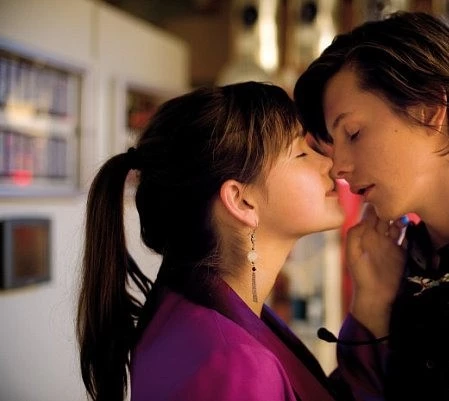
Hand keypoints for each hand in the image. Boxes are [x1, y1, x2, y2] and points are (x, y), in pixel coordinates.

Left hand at [346, 204, 405, 335]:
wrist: (375, 294)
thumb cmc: (360, 275)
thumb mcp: (352, 254)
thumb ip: (354, 235)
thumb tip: (363, 220)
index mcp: (363, 235)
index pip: (368, 215)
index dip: (373, 207)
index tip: (378, 202)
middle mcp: (376, 237)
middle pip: (383, 216)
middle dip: (387, 209)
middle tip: (392, 207)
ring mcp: (390, 243)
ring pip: (396, 224)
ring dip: (399, 218)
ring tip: (399, 219)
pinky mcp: (401, 251)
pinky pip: (406, 236)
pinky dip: (408, 230)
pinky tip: (407, 228)